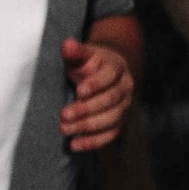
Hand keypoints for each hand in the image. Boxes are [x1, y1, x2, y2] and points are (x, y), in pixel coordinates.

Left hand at [59, 37, 134, 153]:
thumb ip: (75, 51)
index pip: (108, 78)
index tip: (78, 92)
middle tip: (64, 115)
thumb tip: (67, 45)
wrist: (105, 72)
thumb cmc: (89, 63)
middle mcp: (124, 89)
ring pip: (110, 119)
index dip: (95, 85)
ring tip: (64, 129)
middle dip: (86, 109)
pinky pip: (109, 134)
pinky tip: (74, 145)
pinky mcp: (118, 122)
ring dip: (87, 126)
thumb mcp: (82, 54)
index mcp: (116, 69)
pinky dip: (93, 141)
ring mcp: (124, 107)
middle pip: (109, 101)